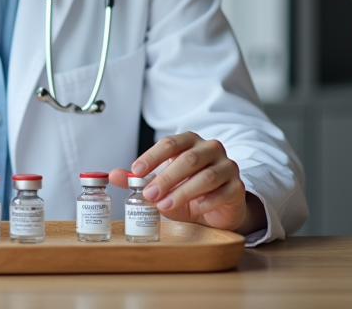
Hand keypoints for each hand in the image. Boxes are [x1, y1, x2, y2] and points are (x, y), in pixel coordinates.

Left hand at [109, 132, 262, 234]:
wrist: (216, 209)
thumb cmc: (187, 191)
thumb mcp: (160, 185)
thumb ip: (138, 179)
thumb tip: (113, 175)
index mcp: (190, 141)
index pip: (170, 143)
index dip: (152, 157)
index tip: (136, 172)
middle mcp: (210, 149)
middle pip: (188, 159)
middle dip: (166, 177)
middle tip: (149, 194)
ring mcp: (227, 166)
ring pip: (207, 175)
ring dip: (183, 191)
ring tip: (165, 205)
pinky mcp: (237, 187)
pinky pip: (224, 191)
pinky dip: (207, 201)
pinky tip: (196, 209)